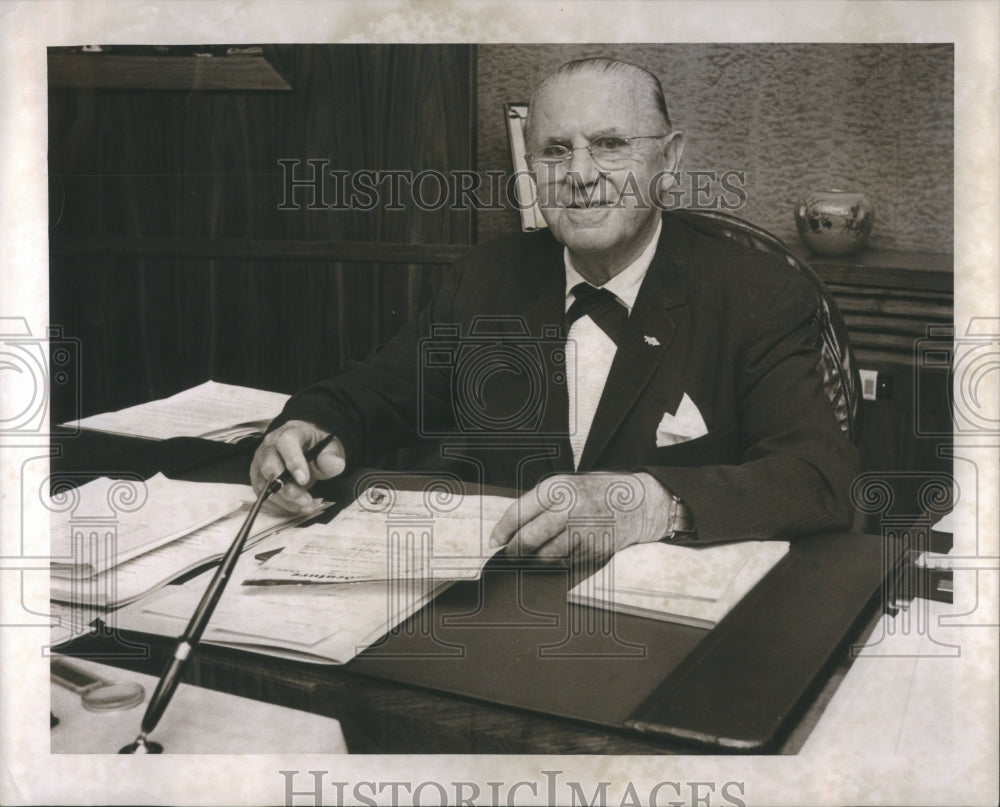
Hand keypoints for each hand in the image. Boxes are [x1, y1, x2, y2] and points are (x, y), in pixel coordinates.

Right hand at [250, 420, 345, 511]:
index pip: (286, 443)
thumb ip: (332, 457)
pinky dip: (280, 504)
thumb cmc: (316, 448)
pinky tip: (296, 506)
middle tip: (306, 500)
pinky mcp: (258, 477)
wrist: (305, 449)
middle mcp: (270, 445)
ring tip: (305, 506)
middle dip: (288, 488)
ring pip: (264, 484)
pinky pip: (263, 495)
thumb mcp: (330, 449)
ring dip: (285, 500)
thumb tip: (332, 463)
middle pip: (270, 466)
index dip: (293, 461)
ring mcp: (260, 462)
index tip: (304, 480)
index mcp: (289, 433)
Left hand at [489, 472, 674, 566]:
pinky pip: (564, 563)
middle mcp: (569, 509)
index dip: (502, 531)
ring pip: (545, 556)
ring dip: (535, 559)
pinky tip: (561, 552)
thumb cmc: (594, 493)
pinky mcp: (592, 551)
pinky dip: (557, 562)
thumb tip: (508, 530)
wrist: (636, 503)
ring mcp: (582, 532)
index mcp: (558, 488)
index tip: (493, 541)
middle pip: (528, 539)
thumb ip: (539, 504)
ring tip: (534, 554)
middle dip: (514, 550)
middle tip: (510, 554)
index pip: (518, 513)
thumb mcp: (566, 486)